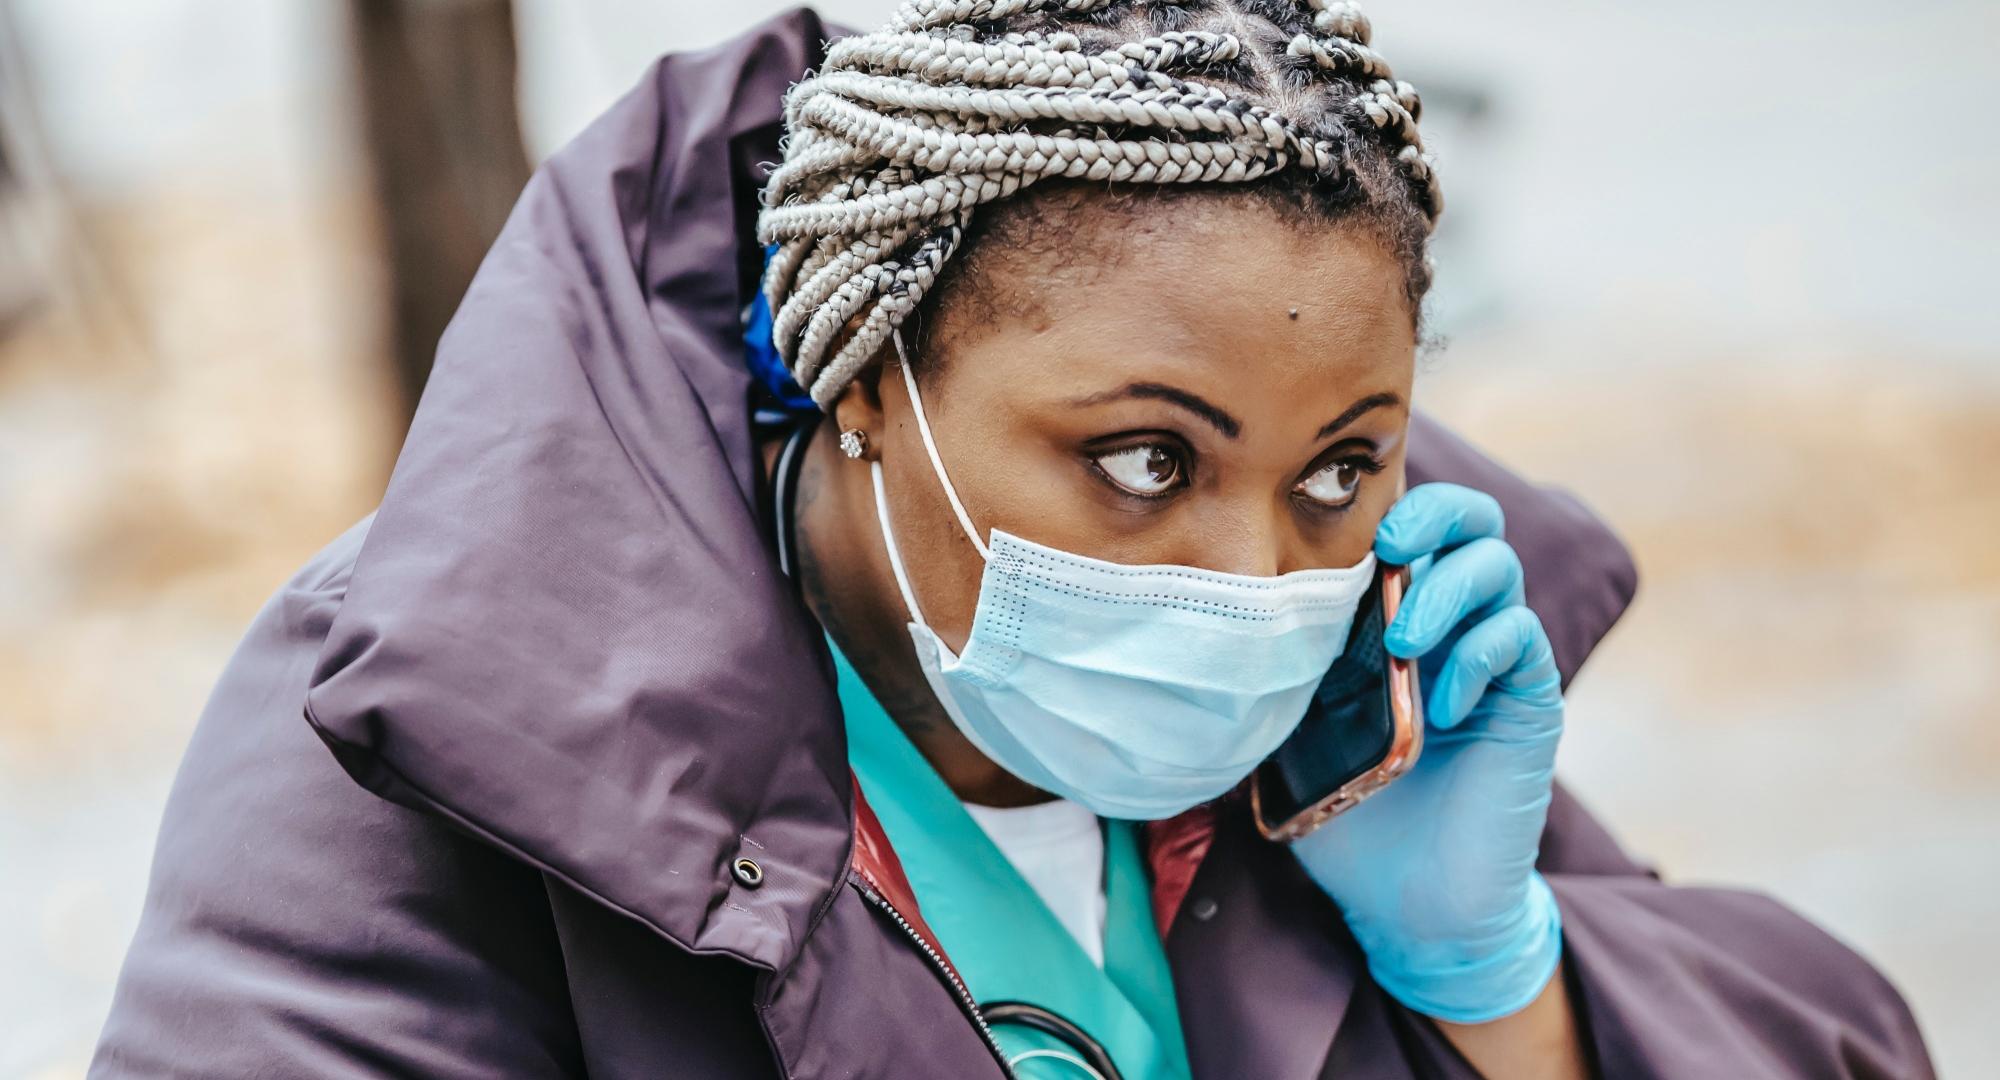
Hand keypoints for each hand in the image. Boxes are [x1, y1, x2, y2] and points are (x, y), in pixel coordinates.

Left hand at [1291, 482, 1564, 1023]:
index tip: (1333, 518)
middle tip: (1389, 546)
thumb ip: (1279, 665)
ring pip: (1498, 565)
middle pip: (1470, 518)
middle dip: (1433, 513)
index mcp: (1392, 613)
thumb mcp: (1291, 728)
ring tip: (1402, 642)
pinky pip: (1520, 639)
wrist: (1408, 903)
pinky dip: (1480, 652)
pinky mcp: (1531, 701)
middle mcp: (1451, 621)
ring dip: (1447, 588)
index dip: (1384, 498)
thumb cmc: (1347, 813)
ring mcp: (1494, 658)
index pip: (1406, 521)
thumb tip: (1219, 611)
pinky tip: (1443, 703)